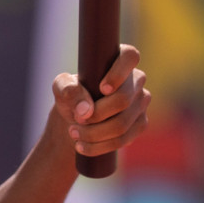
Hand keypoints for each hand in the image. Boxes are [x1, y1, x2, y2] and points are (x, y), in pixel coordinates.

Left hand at [51, 44, 150, 159]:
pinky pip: (124, 139)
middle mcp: (136, 80)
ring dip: (94, 134)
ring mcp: (141, 103)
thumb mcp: (61, 88)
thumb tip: (85, 110)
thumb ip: (67, 89)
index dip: (119, 72)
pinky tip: (82, 146)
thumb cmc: (71, 95)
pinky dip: (100, 146)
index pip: (130, 56)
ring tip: (73, 134)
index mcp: (120, 61)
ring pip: (122, 124)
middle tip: (76, 120)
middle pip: (123, 99)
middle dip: (96, 114)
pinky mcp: (140, 124)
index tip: (101, 89)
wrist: (77, 118)